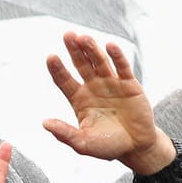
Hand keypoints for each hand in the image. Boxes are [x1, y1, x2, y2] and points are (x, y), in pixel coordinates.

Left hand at [42, 31, 175, 175]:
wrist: (136, 147)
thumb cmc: (108, 146)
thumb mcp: (83, 143)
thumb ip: (65, 134)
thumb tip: (45, 123)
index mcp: (79, 99)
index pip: (64, 80)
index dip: (57, 69)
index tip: (51, 57)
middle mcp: (93, 87)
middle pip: (81, 64)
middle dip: (74, 51)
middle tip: (67, 35)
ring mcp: (111, 83)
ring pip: (100, 62)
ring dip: (92, 49)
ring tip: (84, 38)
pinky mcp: (129, 84)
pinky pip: (122, 67)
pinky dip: (117, 56)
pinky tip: (110, 46)